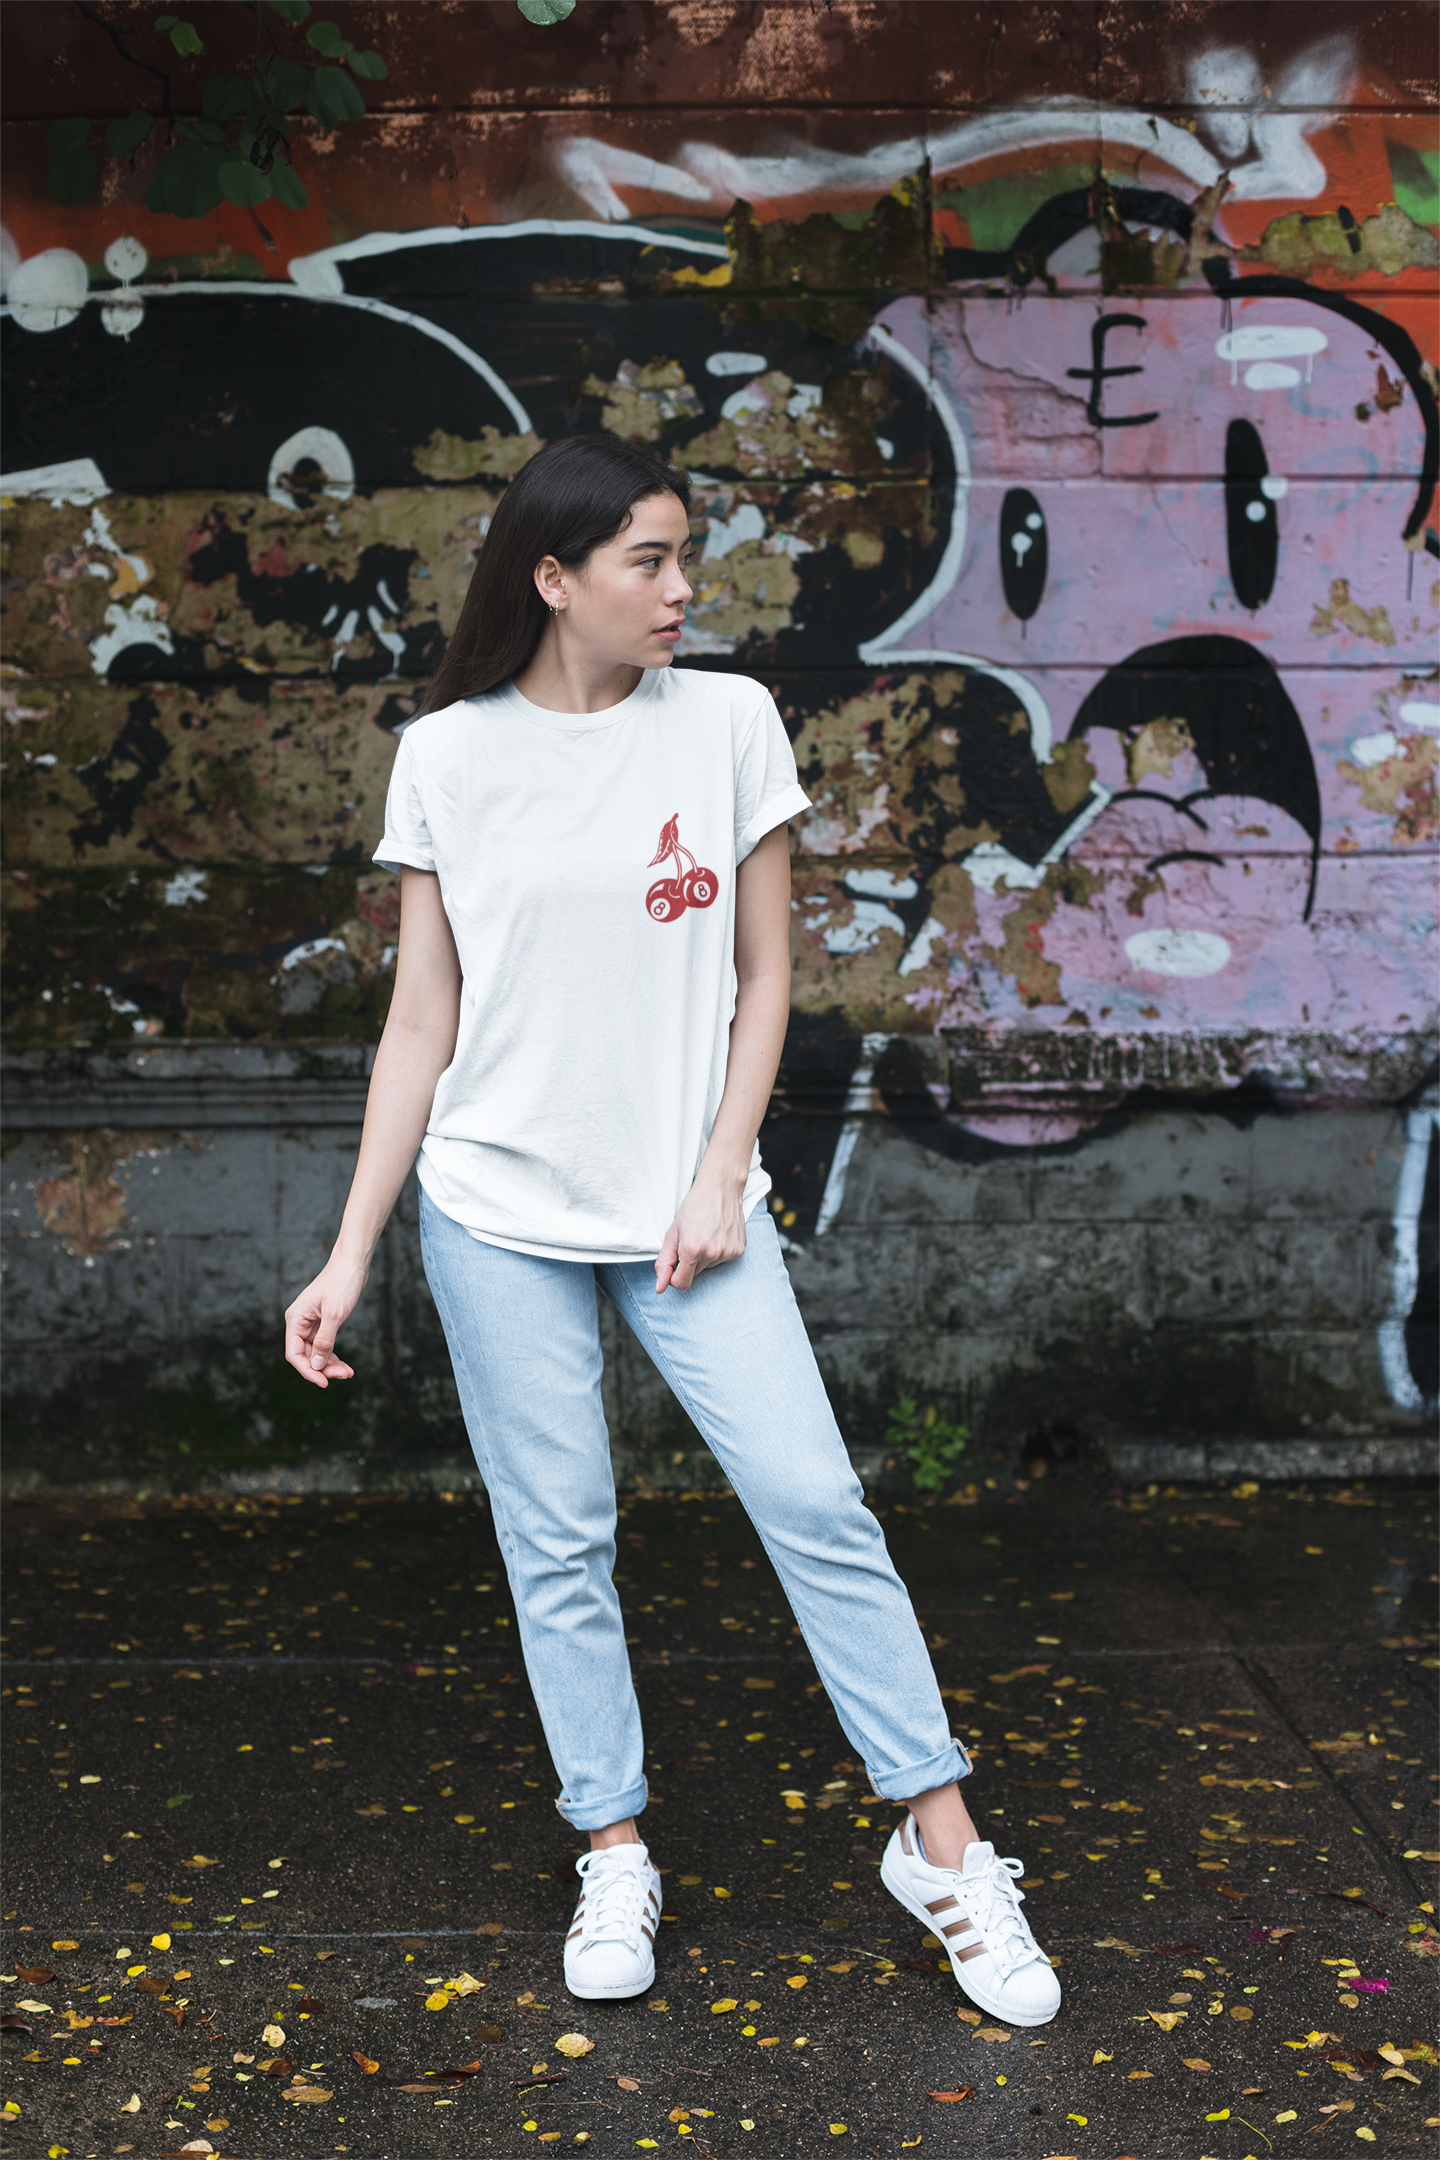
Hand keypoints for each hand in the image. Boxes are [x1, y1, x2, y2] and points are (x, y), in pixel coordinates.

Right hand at [284, 1251, 368, 1386]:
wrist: (353, 1263)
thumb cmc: (342, 1283)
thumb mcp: (335, 1314)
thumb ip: (324, 1341)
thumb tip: (316, 1365)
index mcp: (296, 1319)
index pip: (294, 1354)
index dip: (308, 1370)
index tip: (324, 1382)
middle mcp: (299, 1322)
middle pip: (305, 1355)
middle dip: (323, 1368)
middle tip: (344, 1375)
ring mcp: (311, 1323)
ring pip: (315, 1353)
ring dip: (330, 1365)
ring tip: (348, 1372)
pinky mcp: (323, 1322)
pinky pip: (323, 1345)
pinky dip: (333, 1356)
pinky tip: (345, 1365)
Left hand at [654, 1170, 747, 1292]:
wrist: (720, 1189)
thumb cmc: (694, 1208)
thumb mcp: (672, 1233)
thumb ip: (664, 1262)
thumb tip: (660, 1288)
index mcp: (692, 1250)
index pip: (681, 1283)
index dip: (674, 1276)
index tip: (675, 1263)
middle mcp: (712, 1254)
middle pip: (695, 1275)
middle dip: (689, 1262)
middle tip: (691, 1240)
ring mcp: (728, 1253)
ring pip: (709, 1267)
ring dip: (704, 1256)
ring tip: (706, 1234)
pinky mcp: (739, 1250)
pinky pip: (723, 1260)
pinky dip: (718, 1252)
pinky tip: (718, 1235)